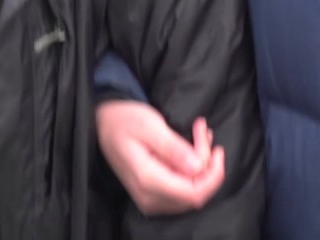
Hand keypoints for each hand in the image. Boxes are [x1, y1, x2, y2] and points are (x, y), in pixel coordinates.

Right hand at [97, 100, 225, 214]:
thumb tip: (198, 167)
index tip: (216, 147)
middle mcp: (149, 196)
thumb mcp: (149, 125)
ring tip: (198, 133)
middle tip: (201, 131)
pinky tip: (192, 145)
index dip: (213, 174)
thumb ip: (173, 148)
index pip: (193, 193)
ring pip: (191, 192)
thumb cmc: (124, 120)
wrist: (104, 123)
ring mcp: (150, 198)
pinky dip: (193, 168)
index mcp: (147, 179)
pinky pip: (182, 189)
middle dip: (207, 164)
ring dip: (202, 164)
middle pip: (195, 193)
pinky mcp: (153, 194)